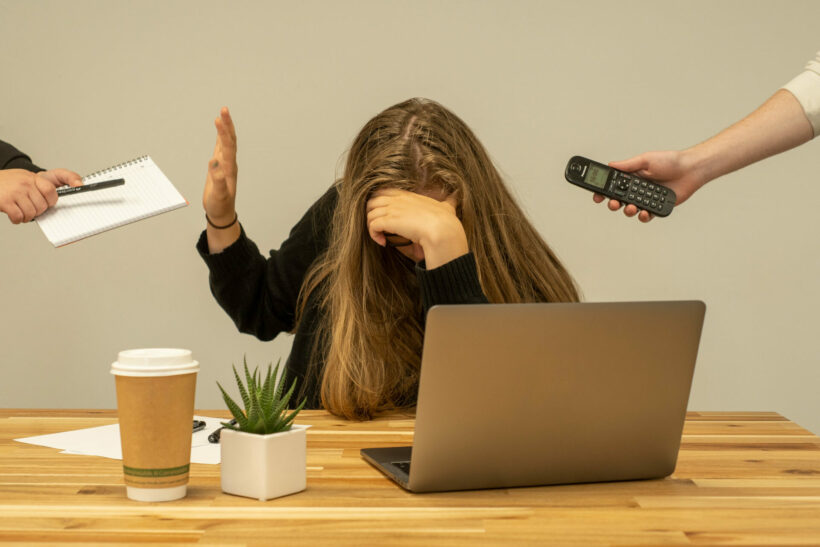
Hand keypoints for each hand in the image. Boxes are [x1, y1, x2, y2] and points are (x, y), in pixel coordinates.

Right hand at [0, 168, 79, 223]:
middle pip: (43, 206)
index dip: (52, 200)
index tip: (50, 203)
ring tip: (20, 210)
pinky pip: (19, 217)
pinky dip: (17, 220)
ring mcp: (16, 192)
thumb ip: (51, 182)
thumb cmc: (10, 182)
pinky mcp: (5, 201)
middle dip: (38, 211)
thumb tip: (80, 184)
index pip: (51, 190)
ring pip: (32, 213)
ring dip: (26, 216)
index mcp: (33, 177)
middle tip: (30, 207)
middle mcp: (26, 183)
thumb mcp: (29, 177)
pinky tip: (14, 214)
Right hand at [203, 107, 237, 224]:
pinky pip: (222, 147)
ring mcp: (225, 164)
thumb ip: (217, 179)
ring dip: (225, 128)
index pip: (227, 146)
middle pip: (230, 140)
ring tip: (222, 113)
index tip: (219, 119)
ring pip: (227, 142)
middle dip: (227, 124)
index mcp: (229, 168)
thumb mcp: (218, 195)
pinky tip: (220, 129)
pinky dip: (221, 136)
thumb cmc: (220, 204)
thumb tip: (214, 162)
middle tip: (224, 109)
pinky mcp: (220, 166)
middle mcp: (229, 163)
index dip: (224, 132)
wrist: (222, 212)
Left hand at [366, 188, 468, 268]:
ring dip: (371, 227)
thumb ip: (448, 201)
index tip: (385, 218)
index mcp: (408, 196)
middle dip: (371, 214)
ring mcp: (393, 209)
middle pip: (372, 201)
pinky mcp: (389, 221)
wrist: (443, 231)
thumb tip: (455, 196)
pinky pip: (372, 225)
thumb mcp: (447, 208)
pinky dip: (373, 235)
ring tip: (380, 237)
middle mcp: (398, 200)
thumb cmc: (446, 222)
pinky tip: (382, 242)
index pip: (384, 192)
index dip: (380, 204)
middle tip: (379, 228)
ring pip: (370, 213)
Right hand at [592, 150, 705, 221]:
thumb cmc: (671, 161)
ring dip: (628, 210)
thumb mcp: (646, 159)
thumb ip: (628, 165)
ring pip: (630, 209)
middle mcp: (637, 188)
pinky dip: (643, 216)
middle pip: (618, 199)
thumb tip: (610, 165)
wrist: (691, 170)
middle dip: (613, 203)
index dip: (603, 191)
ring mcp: (646, 198)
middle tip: (614, 203)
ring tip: (632, 207)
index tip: (596, 196)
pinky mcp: (656, 207)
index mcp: (632, 176)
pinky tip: (644, 213)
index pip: (613, 185)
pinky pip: (646, 215)